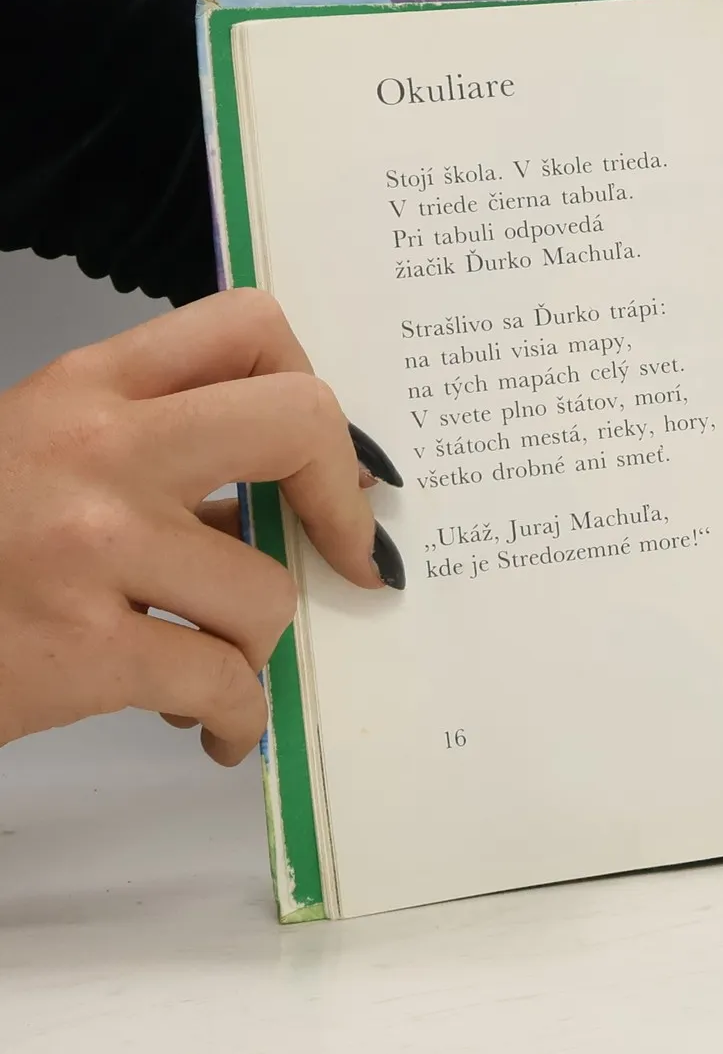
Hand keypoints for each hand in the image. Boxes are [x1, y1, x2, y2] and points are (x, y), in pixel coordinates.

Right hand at [0, 289, 398, 765]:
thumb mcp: (43, 463)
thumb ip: (155, 457)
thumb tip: (292, 501)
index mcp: (86, 388)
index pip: (249, 327)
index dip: (319, 394)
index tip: (334, 461)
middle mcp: (93, 446)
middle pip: (297, 422)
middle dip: (342, 504)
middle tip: (347, 556)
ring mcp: (87, 545)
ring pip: (269, 589)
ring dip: (259, 645)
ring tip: (216, 665)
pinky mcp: (79, 648)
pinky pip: (224, 682)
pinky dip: (236, 716)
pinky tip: (213, 725)